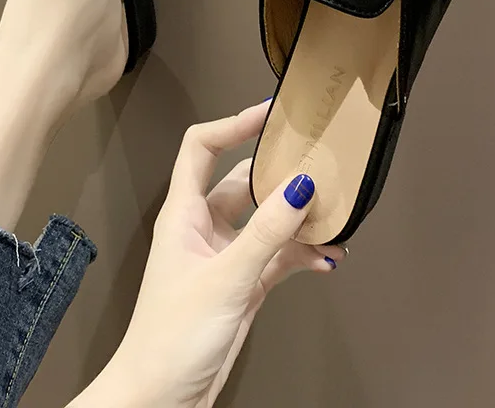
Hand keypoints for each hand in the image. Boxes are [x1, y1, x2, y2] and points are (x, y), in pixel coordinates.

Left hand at [79, 100, 346, 406]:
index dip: (233, 124)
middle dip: (279, 175)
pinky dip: (301, 254)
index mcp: (183, 214)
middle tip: (318, 166)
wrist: (161, 399)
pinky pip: (277, 256)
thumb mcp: (225, 278)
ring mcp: (224, 256)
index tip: (271, 114)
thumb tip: (300, 186)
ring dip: (297, 220)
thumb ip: (266, 232)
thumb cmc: (170, 339)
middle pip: (243, 182)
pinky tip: (326, 258)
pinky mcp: (242, 283)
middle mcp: (203, 228)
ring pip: (266, 220)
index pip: (201, 147)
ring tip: (333, 218)